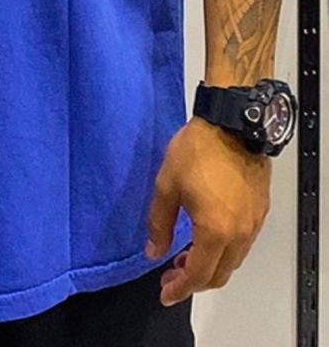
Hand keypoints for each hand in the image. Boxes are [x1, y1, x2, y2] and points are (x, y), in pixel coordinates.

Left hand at [144, 114, 270, 306]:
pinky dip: (225, 250)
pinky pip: (243, 243)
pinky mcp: (260, 209)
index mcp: (215, 231)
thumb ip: (159, 223)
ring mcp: (253, 223)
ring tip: (186, 256)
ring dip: (211, 266)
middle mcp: (239, 234)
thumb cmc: (196, 151)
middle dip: (194, 281)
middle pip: (219, 274)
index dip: (179, 288)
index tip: (165, 292)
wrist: (231, 123)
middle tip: (172, 276)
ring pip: (233, 260)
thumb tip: (154, 252)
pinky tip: (208, 237)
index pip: (198, 275)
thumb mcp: (166, 185)